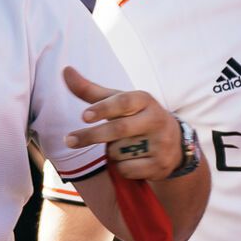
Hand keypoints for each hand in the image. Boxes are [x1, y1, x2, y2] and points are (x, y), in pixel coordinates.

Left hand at [62, 67, 182, 178]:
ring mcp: (161, 143)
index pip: (123, 102)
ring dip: (111, 152)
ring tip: (123, 147)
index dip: (103, 108)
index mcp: (145, 100)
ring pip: (120, 152)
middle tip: (68, 140)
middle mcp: (156, 119)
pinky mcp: (160, 165)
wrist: (175, 144)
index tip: (84, 116)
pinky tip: (132, 161)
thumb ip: (90, 90)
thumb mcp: (118, 102)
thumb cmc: (136, 117)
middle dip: (92, 136)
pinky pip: (127, 169)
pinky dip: (121, 168)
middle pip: (119, 129)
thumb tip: (65, 70)